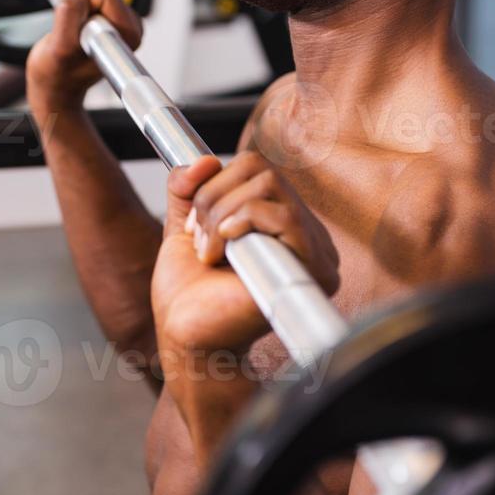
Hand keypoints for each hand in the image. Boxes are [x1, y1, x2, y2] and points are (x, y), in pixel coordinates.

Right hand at [26, 0, 142, 115]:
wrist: (57, 83)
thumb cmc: (59, 73)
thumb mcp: (59, 48)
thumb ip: (69, 17)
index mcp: (127, 35)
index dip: (83, 5)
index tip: (80, 31)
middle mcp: (130, 26)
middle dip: (81, 3)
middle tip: (74, 30)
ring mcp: (120, 19)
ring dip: (77, 5)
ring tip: (74, 31)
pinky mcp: (109, 14)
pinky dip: (76, 6)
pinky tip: (76, 28)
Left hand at [187, 151, 339, 294]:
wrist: (187, 335)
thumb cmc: (190, 293)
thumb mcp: (183, 226)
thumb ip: (188, 188)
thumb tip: (202, 159)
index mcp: (280, 222)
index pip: (259, 168)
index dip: (218, 182)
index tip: (195, 221)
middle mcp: (304, 234)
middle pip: (265, 171)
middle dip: (215, 197)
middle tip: (199, 237)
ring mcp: (311, 253)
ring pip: (271, 188)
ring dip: (223, 213)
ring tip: (210, 250)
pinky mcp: (309, 272)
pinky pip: (286, 218)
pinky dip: (244, 222)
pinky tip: (225, 252)